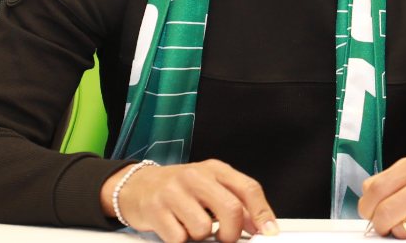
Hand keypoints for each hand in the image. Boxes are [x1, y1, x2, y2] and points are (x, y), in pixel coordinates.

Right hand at [99, 159, 277, 242]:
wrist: (137, 185)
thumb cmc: (180, 188)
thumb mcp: (210, 186)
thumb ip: (235, 201)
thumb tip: (258, 225)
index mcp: (216, 169)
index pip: (249, 189)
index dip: (262, 213)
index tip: (269, 232)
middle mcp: (197, 177)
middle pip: (231, 209)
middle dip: (232, 232)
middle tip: (224, 237)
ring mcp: (174, 192)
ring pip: (204, 229)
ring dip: (200, 236)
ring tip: (191, 226)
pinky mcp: (155, 210)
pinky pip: (179, 238)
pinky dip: (180, 240)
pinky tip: (175, 228)